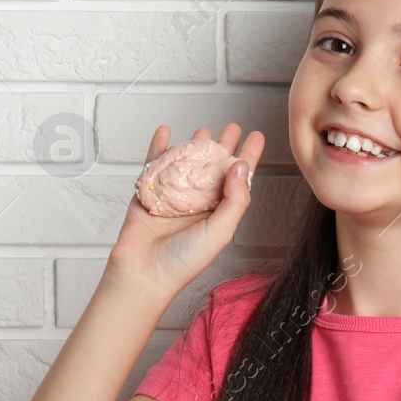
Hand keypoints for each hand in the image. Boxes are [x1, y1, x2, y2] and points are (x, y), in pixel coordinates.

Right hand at [107, 122, 263, 299]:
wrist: (144, 273)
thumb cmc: (184, 261)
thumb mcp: (221, 231)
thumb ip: (235, 199)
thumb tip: (241, 165)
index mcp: (218, 212)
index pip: (237, 180)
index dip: (248, 158)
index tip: (256, 137)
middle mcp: (197, 203)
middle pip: (213, 167)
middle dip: (224, 147)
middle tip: (232, 127)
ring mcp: (173, 196)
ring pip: (186, 163)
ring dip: (195, 145)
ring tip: (205, 130)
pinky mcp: (149, 192)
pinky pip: (154, 164)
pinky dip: (159, 147)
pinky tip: (166, 132)